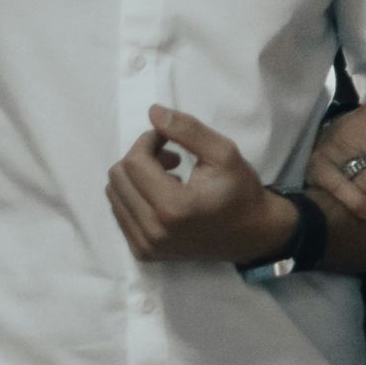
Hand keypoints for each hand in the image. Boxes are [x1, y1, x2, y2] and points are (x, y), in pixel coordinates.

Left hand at [105, 104, 295, 262]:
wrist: (252, 235)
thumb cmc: (240, 192)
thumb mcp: (223, 153)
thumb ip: (187, 129)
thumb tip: (152, 112)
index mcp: (173, 207)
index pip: (134, 162)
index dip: (147, 141)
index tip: (169, 139)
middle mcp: (153, 231)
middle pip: (117, 177)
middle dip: (140, 157)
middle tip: (170, 156)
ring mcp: (145, 245)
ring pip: (114, 194)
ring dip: (136, 177)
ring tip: (167, 176)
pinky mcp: (143, 252)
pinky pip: (120, 213)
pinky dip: (136, 196)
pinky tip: (162, 195)